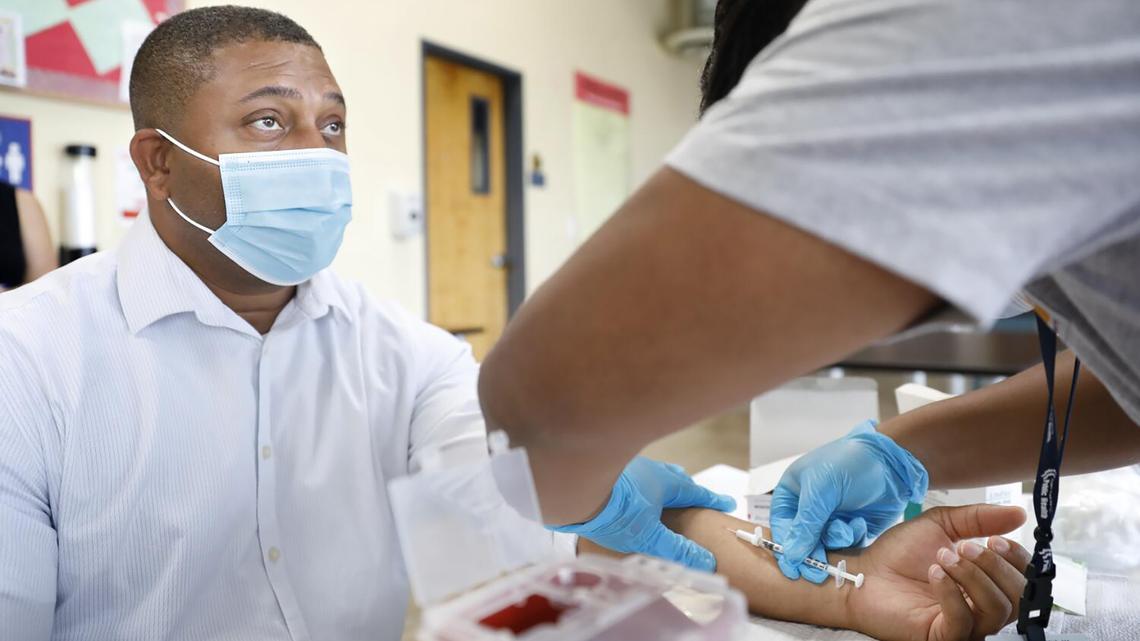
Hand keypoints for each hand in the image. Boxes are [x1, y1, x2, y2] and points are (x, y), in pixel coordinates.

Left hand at [551, 457, 735, 570]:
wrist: (571, 489)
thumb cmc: (613, 511)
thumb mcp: (649, 536)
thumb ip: (677, 549)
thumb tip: (706, 561)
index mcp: (664, 482)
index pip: (695, 491)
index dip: (711, 499)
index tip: (726, 503)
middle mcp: (647, 469)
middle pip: (673, 477)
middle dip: (684, 488)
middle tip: (691, 497)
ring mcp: (625, 467)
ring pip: (650, 474)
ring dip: (658, 485)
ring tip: (660, 496)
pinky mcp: (605, 472)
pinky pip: (629, 477)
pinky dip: (637, 486)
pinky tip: (627, 497)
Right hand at [771, 420, 928, 581]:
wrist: (891, 460)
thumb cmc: (850, 462)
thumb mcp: (821, 490)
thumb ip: (805, 524)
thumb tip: (791, 554)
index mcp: (793, 493)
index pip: (782, 526)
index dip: (785, 548)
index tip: (792, 568)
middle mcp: (809, 507)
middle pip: (802, 541)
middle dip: (812, 553)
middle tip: (819, 572)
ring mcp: (831, 517)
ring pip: (825, 544)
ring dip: (836, 540)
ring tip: (847, 529)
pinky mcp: (852, 526)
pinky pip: (846, 544)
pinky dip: (852, 537)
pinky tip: (860, 524)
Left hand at [846, 504, 1030, 640]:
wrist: (865, 573)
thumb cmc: (900, 553)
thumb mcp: (941, 524)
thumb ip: (979, 519)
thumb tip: (1018, 512)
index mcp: (986, 582)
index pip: (1024, 580)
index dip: (1017, 559)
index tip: (996, 540)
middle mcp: (981, 607)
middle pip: (1017, 597)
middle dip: (994, 566)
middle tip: (965, 547)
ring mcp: (965, 625)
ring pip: (996, 610)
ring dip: (973, 576)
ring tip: (943, 557)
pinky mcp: (943, 636)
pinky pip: (963, 621)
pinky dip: (951, 592)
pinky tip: (934, 573)